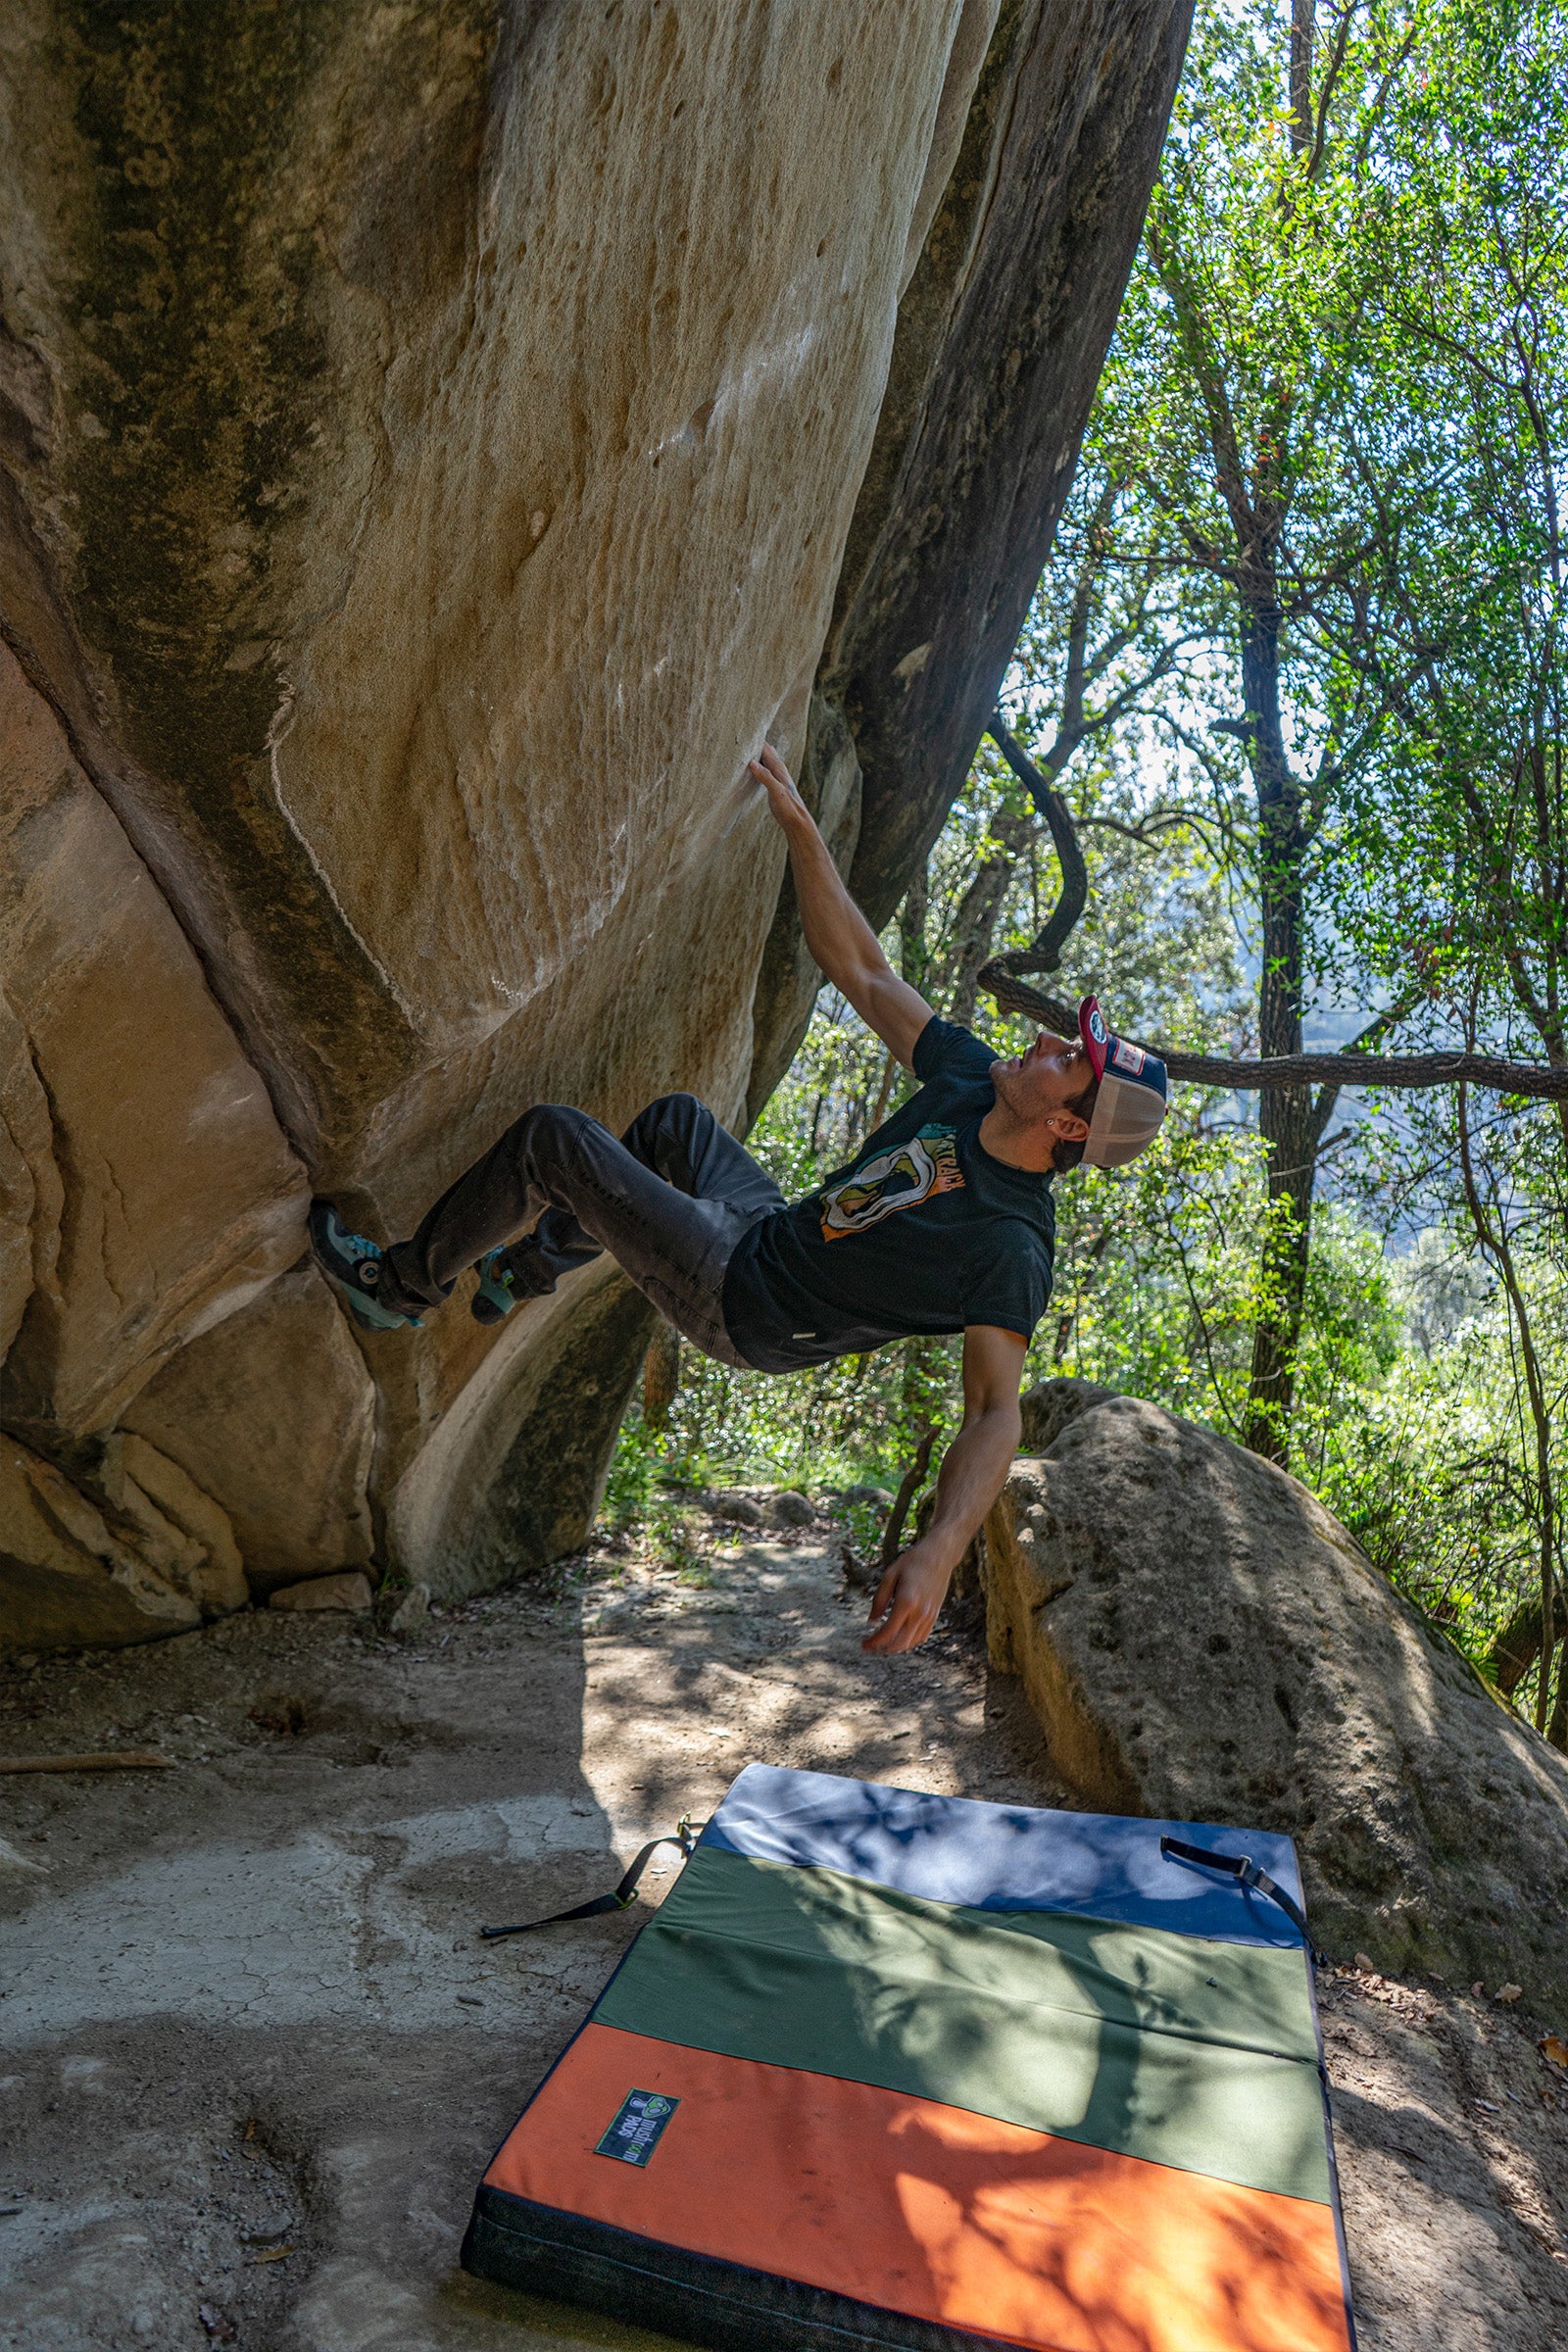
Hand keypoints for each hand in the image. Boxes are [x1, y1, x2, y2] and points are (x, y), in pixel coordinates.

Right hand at [749, 741, 811, 829]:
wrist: (797, 822)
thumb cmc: (789, 808)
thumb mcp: (776, 792)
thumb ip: (765, 777)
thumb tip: (752, 762)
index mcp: (779, 770)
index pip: (767, 750)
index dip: (757, 741)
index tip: (746, 732)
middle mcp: (779, 771)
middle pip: (768, 753)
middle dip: (758, 744)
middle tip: (745, 736)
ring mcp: (777, 778)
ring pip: (767, 761)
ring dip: (758, 754)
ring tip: (748, 747)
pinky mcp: (775, 786)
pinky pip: (766, 770)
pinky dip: (759, 765)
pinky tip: (755, 767)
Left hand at [862, 1539, 953, 1653]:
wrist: (939, 1556)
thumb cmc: (913, 1562)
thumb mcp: (890, 1575)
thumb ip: (879, 1599)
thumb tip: (871, 1621)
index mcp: (906, 1601)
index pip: (888, 1632)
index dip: (874, 1642)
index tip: (864, 1645)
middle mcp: (920, 1612)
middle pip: (899, 1643)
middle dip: (882, 1649)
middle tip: (870, 1647)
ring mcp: (929, 1615)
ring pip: (911, 1643)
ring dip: (895, 1647)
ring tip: (881, 1644)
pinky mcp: (935, 1615)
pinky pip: (921, 1637)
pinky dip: (908, 1642)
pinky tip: (898, 1637)